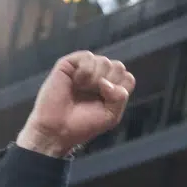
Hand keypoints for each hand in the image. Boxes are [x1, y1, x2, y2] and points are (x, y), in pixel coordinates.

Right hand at [17, 52, 135, 157]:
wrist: (58, 128)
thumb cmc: (83, 124)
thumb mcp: (111, 116)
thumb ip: (119, 98)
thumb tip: (107, 81)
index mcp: (111, 88)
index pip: (127, 78)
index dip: (121, 89)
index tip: (108, 102)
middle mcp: (99, 76)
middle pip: (119, 67)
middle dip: (110, 84)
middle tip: (95, 97)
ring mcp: (85, 68)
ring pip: (105, 61)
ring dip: (96, 80)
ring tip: (82, 90)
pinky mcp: (70, 63)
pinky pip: (88, 57)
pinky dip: (85, 72)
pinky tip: (76, 82)